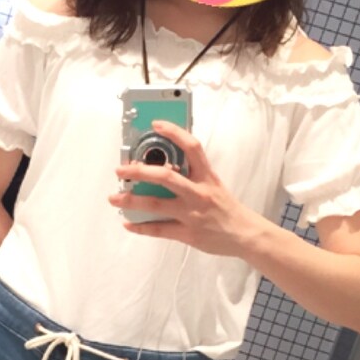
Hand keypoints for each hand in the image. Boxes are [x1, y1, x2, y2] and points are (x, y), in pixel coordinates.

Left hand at [109, 120, 264, 258]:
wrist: (245, 234)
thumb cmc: (226, 209)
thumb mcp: (213, 185)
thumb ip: (192, 176)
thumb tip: (163, 168)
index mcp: (206, 176)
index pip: (192, 147)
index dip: (174, 132)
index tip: (156, 124)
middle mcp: (199, 192)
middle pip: (165, 176)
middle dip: (138, 171)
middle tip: (121, 170)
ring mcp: (192, 214)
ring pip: (156, 204)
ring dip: (131, 200)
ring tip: (114, 198)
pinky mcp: (188, 233)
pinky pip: (159, 229)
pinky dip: (140, 227)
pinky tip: (128, 223)